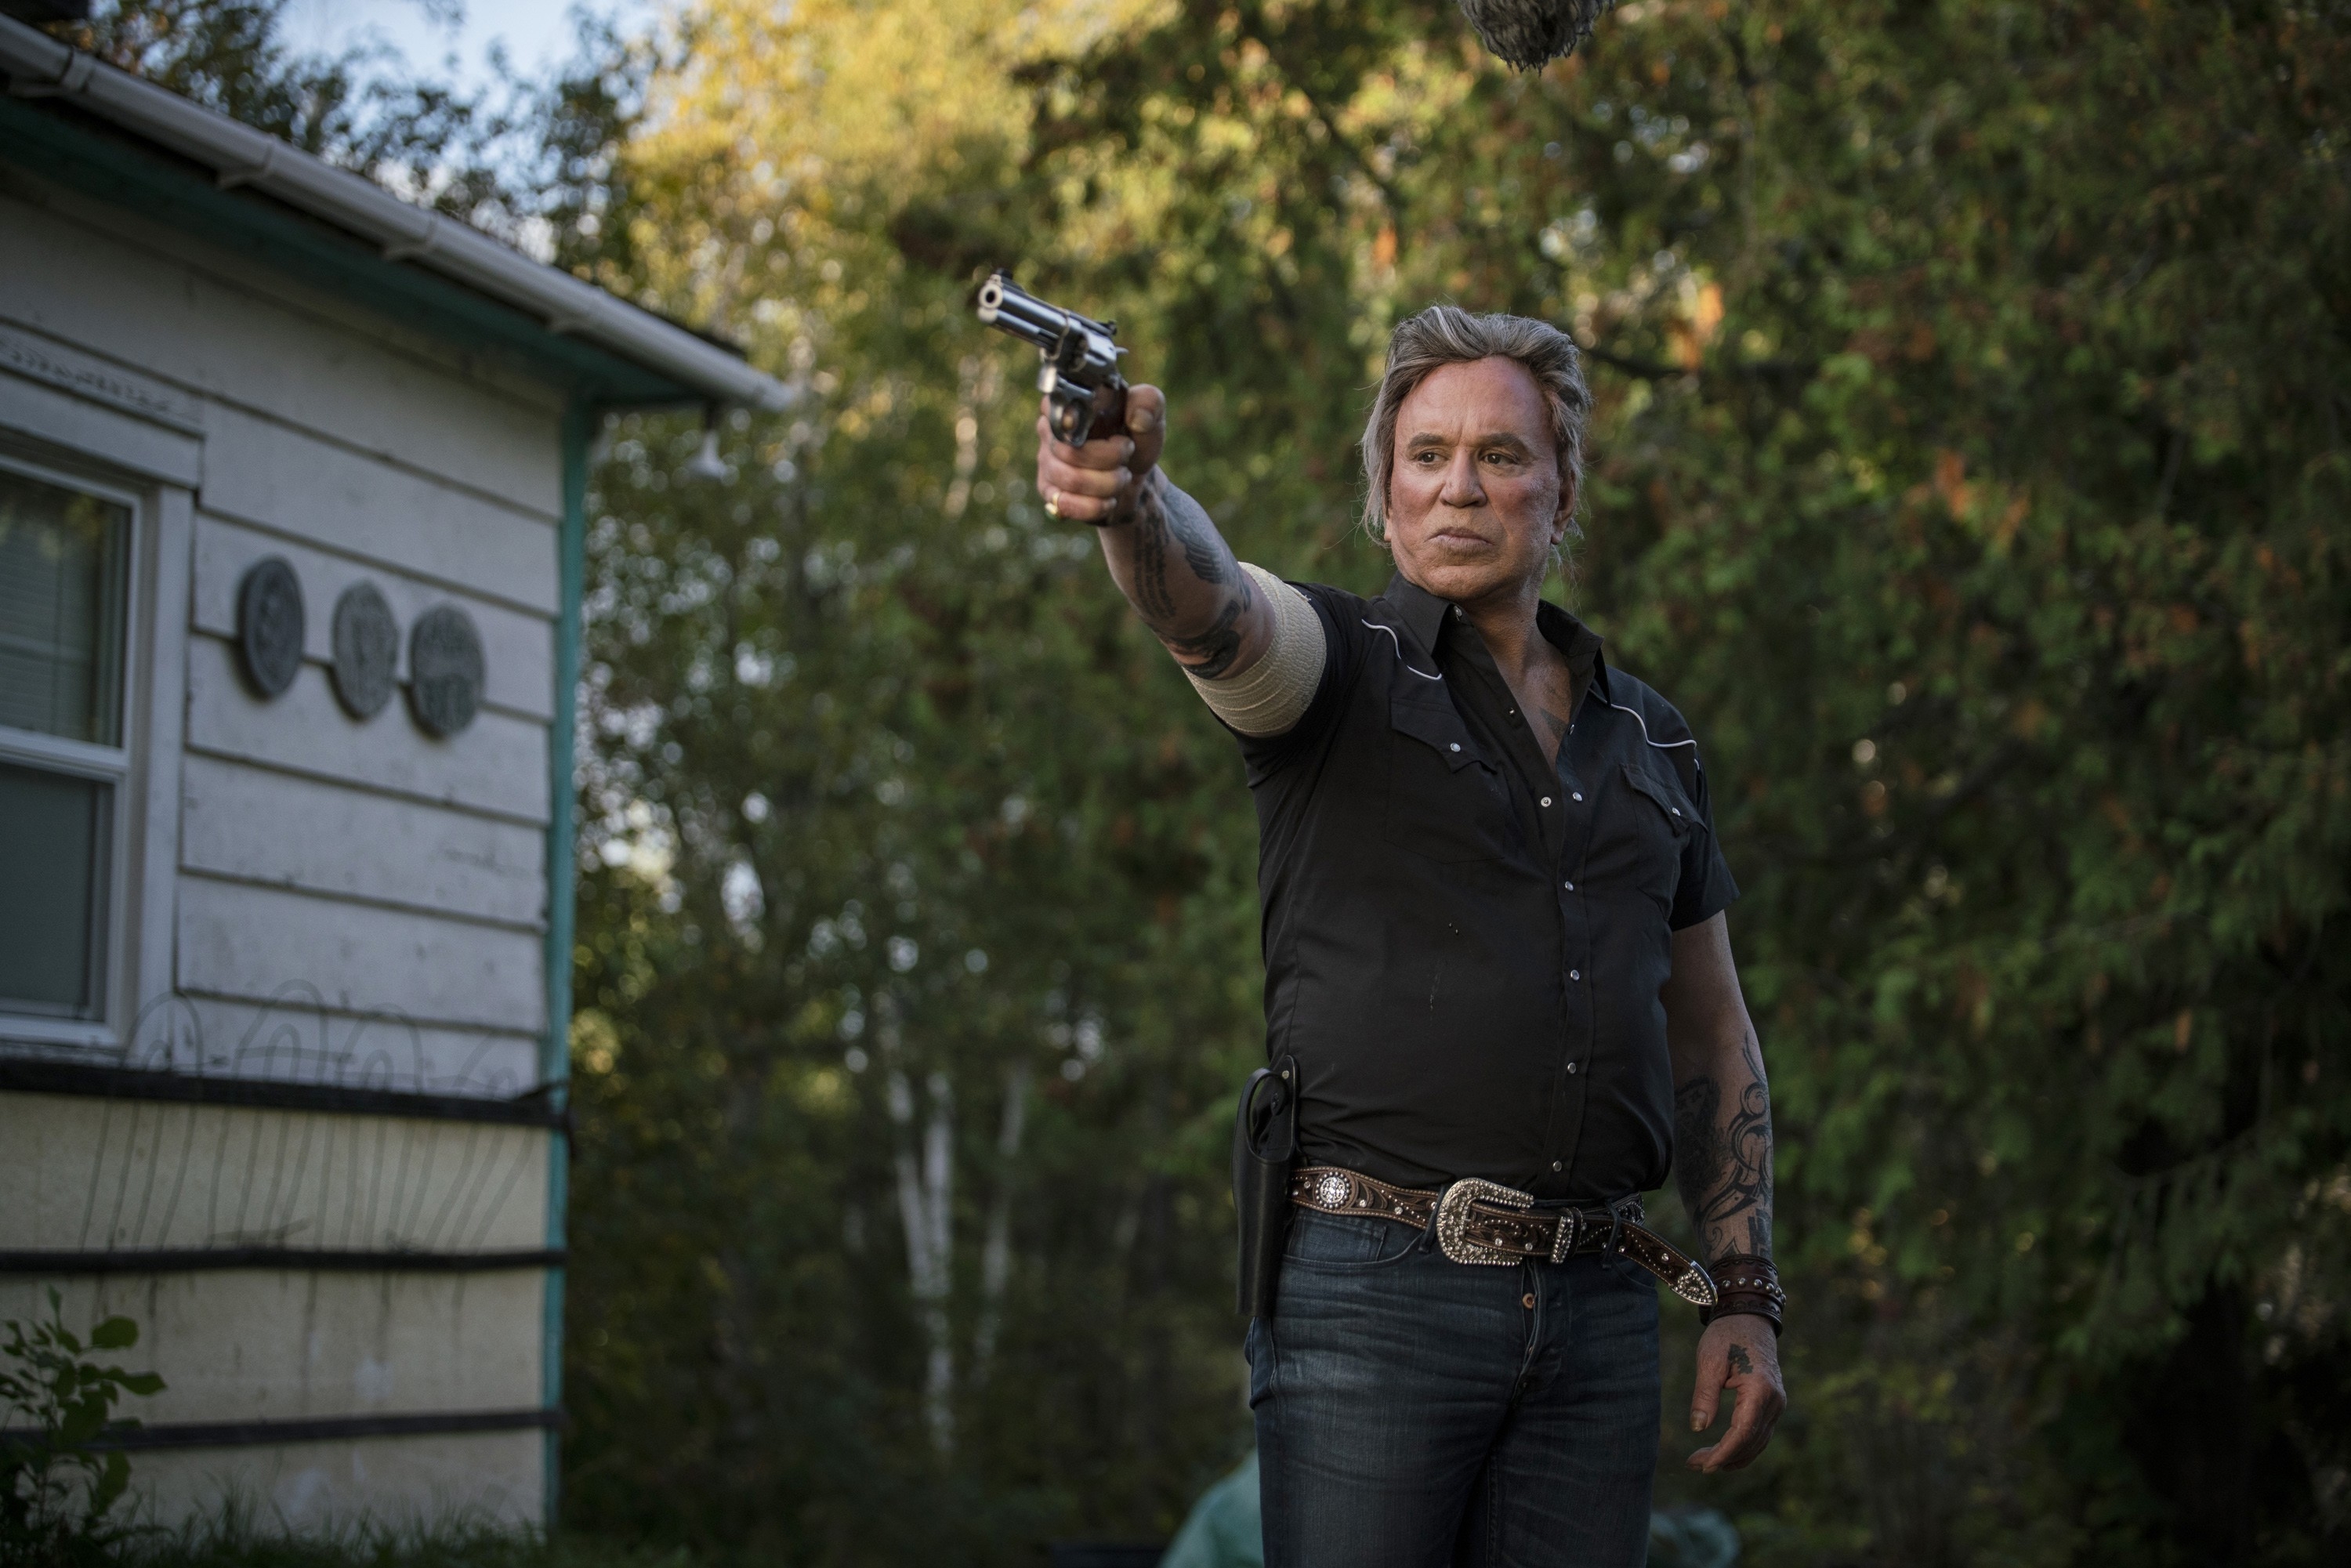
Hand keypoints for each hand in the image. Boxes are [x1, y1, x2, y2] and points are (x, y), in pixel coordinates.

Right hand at [1035, 384, 1165, 523]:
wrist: (1135, 478)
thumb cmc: (1136, 440)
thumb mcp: (1151, 416)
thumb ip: (1149, 402)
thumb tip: (1137, 417)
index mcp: (1070, 402)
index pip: (1060, 408)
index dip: (1079, 421)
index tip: (1106, 429)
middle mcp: (1050, 430)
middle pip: (1068, 451)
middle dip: (1109, 459)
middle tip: (1126, 454)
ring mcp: (1047, 461)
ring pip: (1070, 479)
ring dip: (1107, 483)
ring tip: (1122, 477)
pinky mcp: (1049, 491)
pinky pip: (1066, 503)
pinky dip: (1095, 506)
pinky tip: (1109, 500)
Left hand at [1686, 1315, 1784, 1471]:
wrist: (1749, 1318)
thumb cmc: (1727, 1335)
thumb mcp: (1709, 1360)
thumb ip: (1705, 1395)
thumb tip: (1698, 1428)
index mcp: (1760, 1390)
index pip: (1743, 1433)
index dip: (1724, 1453)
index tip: (1704, 1465)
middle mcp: (1775, 1401)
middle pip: (1751, 1442)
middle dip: (1724, 1458)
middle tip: (1693, 1464)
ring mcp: (1777, 1404)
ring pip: (1758, 1442)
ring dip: (1733, 1456)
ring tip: (1704, 1463)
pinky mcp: (1773, 1404)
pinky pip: (1760, 1433)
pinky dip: (1743, 1447)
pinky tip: (1724, 1454)